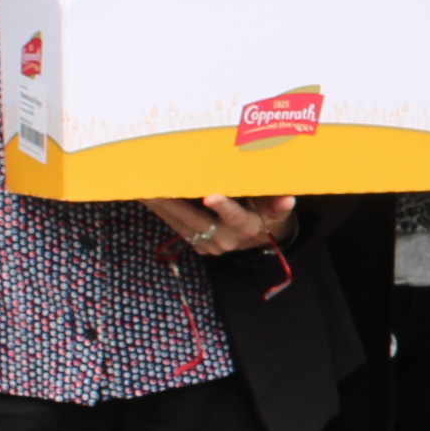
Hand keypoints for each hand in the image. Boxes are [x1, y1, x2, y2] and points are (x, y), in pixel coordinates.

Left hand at [148, 193, 297, 255]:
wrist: (260, 238)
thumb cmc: (268, 213)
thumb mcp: (276, 209)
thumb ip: (279, 204)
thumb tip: (288, 198)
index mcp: (246, 228)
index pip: (234, 216)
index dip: (224, 207)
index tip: (211, 195)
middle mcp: (225, 239)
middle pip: (196, 220)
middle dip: (174, 203)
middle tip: (154, 186)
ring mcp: (208, 244)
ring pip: (180, 223)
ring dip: (160, 206)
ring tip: (141, 187)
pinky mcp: (197, 244)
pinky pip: (176, 226)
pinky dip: (162, 211)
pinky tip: (147, 196)